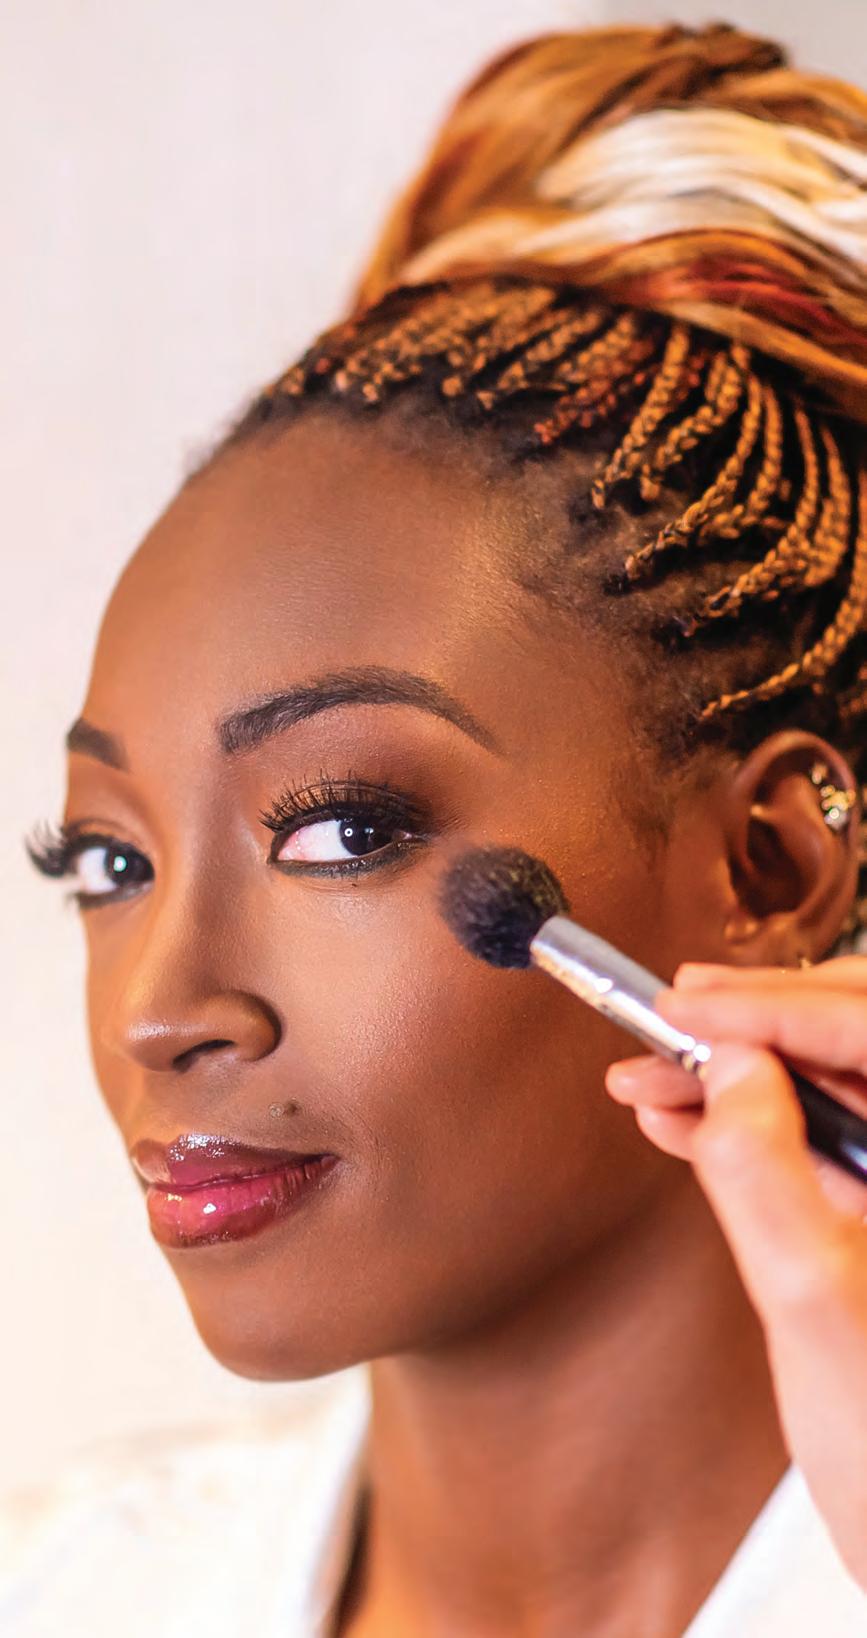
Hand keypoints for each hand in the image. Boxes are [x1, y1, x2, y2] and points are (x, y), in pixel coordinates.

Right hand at [605, 955, 866, 1591]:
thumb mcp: (811, 1303)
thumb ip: (764, 1172)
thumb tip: (727, 1069)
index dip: (772, 1007)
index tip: (684, 1005)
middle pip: (852, 1042)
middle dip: (752, 1025)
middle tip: (667, 1013)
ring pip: (828, 1088)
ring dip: (736, 1074)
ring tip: (648, 1075)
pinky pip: (818, 1141)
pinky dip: (746, 1126)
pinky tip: (680, 1120)